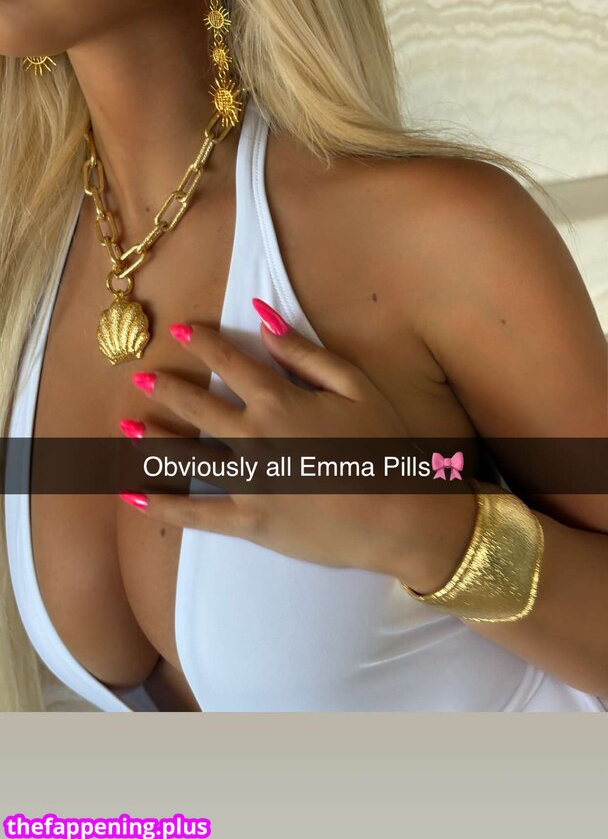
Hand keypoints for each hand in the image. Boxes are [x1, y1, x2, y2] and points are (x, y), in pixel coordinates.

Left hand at [118, 298, 458, 580]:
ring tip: (126, 427)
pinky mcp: (249, 522)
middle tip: (141, 378)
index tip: (180, 331)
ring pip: (186, 456)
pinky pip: (194, 513)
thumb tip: (263, 316)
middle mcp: (255, 437)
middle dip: (167, 389)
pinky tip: (132, 494)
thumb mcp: (355, 386)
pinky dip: (160, 505)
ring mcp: (248, 482)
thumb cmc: (384, 447)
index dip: (203, 344)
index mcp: (281, 401)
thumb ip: (305, 353)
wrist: (401, 516)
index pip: (230, 363)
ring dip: (153, 440)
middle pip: (199, 407)